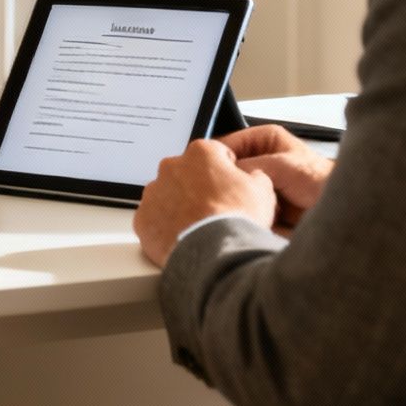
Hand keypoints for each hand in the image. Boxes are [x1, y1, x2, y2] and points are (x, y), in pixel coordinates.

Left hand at [134, 139, 276, 267]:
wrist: (214, 251)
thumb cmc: (236, 218)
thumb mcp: (263, 190)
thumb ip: (255, 176)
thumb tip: (253, 177)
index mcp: (200, 153)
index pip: (214, 153)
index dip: (226, 170)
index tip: (231, 184)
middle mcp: (171, 167)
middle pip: (187, 173)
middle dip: (198, 187)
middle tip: (215, 209)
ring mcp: (153, 193)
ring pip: (167, 195)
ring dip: (180, 206)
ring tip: (199, 226)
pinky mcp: (143, 218)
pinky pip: (154, 219)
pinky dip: (165, 227)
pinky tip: (182, 238)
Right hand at [218, 124, 334, 234]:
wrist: (339, 209)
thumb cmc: (320, 180)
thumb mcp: (281, 165)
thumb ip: (250, 166)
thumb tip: (225, 173)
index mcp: (263, 140)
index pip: (228, 144)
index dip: (217, 158)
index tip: (205, 170)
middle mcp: (260, 159)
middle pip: (230, 169)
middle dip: (226, 181)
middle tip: (219, 191)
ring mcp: (260, 183)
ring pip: (235, 189)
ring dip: (235, 197)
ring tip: (235, 205)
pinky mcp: (262, 203)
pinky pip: (244, 205)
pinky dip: (243, 210)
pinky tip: (244, 215)